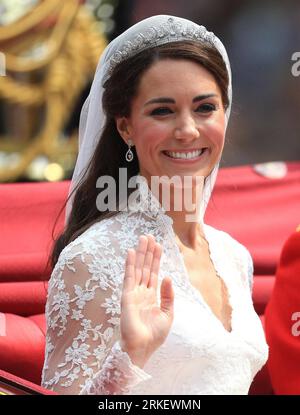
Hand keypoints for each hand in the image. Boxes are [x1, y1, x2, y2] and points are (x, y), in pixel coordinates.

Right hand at [120, 234, 173, 367]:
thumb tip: (167, 277)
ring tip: (143, 238)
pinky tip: (131, 252)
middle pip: (145, 267)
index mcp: (151, 296)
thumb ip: (168, 296)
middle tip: (149, 235)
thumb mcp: (168, 314)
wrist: (142, 349)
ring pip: (138, 268)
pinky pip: (129, 277)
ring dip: (140, 253)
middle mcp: (141, 292)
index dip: (156, 259)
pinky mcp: (127, 296)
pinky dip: (130, 264)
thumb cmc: (154, 336)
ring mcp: (133, 293)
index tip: (158, 245)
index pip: (153, 273)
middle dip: (148, 252)